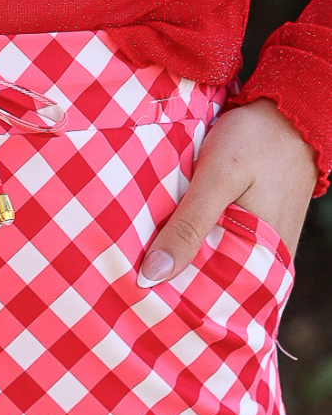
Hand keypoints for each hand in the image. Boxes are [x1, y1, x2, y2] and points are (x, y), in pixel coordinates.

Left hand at [137, 97, 317, 286]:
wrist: (288, 110)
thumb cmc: (257, 141)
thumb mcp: (217, 177)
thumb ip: (189, 225)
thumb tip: (152, 276)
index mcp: (262, 259)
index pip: (212, 300)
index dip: (174, 304)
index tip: (134, 303)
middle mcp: (265, 260)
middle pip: (211, 286)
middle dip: (174, 288)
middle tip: (126, 290)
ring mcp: (259, 244)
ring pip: (213, 265)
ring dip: (182, 265)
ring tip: (137, 269)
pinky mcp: (252, 227)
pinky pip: (219, 244)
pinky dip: (194, 244)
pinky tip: (164, 241)